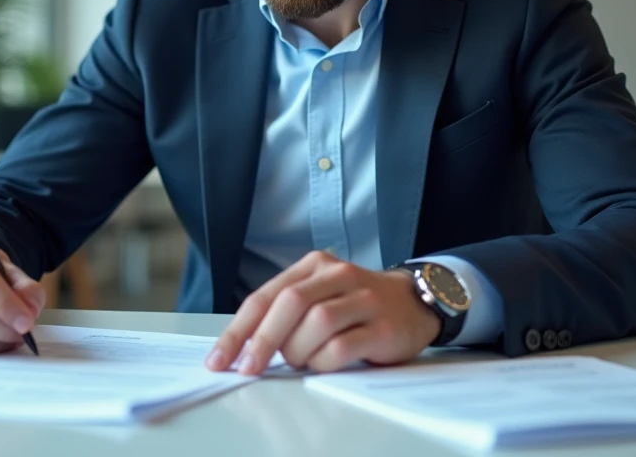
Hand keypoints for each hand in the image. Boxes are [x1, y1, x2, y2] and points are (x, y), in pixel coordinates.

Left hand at [205, 250, 440, 374]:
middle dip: (262, 340)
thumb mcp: (320, 295)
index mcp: (313, 266)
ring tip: (301, 360)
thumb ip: (286, 313)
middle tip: (250, 368)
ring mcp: (363, 298)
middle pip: (289, 304)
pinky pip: (341, 347)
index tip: (220, 359)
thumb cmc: (357, 304)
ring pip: (315, 324)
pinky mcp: (382, 326)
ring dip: (298, 351)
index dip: (238, 330)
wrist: (414, 302)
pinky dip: (323, 362)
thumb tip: (243, 348)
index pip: (265, 296)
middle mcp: (337, 275)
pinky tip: (324, 364)